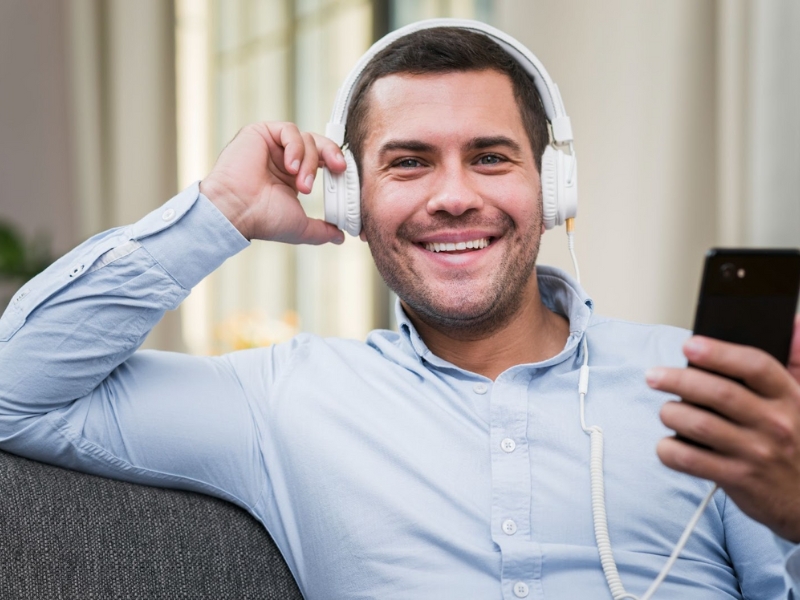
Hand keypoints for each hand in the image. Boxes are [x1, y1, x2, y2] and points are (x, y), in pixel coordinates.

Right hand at [200, 122, 346, 243]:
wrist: (237, 211)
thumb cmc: (261, 219)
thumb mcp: (301, 226)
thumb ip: (322, 230)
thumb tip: (340, 237)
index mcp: (292, 177)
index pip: (322, 161)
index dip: (336, 166)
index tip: (345, 177)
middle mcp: (283, 159)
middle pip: (318, 145)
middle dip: (332, 156)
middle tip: (338, 169)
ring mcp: (272, 145)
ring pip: (306, 139)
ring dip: (309, 162)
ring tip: (301, 185)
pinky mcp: (260, 133)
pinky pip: (289, 130)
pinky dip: (295, 147)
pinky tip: (289, 167)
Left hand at [648, 315, 799, 541]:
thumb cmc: (794, 443)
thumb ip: (796, 362)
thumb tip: (793, 323)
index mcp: (790, 398)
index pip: (756, 365)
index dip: (719, 353)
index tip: (689, 345)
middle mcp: (775, 424)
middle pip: (718, 393)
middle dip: (678, 380)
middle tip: (654, 375)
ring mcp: (756, 453)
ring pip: (699, 424)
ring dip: (672, 413)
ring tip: (666, 410)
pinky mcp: (737, 479)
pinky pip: (689, 459)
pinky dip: (669, 449)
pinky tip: (668, 443)